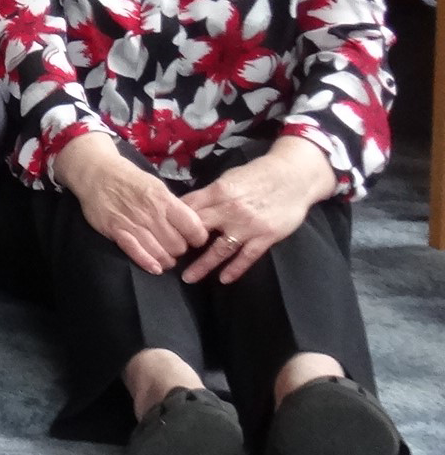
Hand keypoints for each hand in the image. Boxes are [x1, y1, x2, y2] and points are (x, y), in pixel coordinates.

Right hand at [58, 134, 209, 274]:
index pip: (194, 229)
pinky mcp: (116, 232)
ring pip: (161, 254)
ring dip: (166, 259)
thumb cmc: (129, 178)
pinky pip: (136, 253)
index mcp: (165, 200)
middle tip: (176, 246)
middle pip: (178, 246)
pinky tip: (155, 267)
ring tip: (165, 256)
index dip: (198, 238)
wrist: (96, 173)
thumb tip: (190, 224)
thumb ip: (172, 205)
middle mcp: (152, 214)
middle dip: (180, 250)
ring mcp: (133, 224)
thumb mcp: (157, 185)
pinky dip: (148, 263)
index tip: (194, 238)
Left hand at [179, 140, 338, 283]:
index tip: (160, 233)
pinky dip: (235, 269)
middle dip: (182, 245)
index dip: (173, 221)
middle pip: (199, 230)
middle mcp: (230, 210)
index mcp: (218, 192)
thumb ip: (210, 194)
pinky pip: (247, 257)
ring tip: (188, 278)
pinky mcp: (266, 236)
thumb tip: (186, 206)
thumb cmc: (258, 175)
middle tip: (167, 259)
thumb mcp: (229, 178)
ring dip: (203, 266)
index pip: (188, 208)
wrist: (294, 175)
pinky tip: (223, 280)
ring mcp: (248, 226)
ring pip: (220, 249)